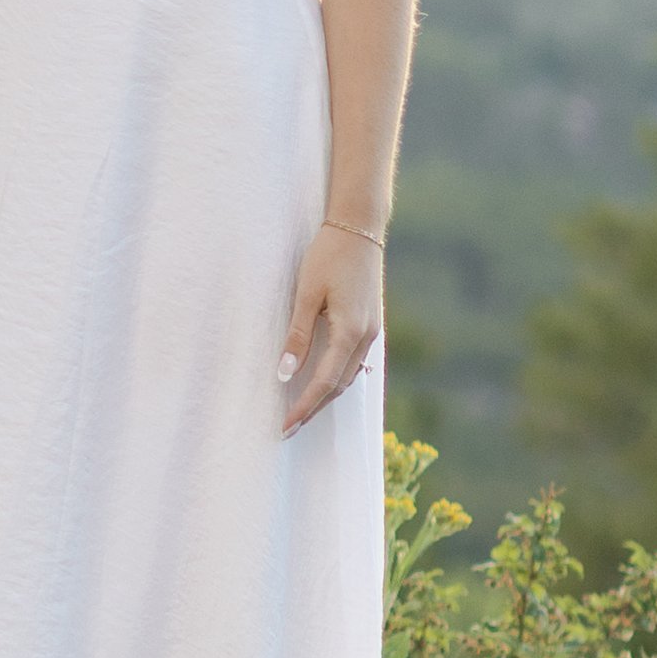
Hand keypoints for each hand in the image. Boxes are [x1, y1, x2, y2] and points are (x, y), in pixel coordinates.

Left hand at [277, 224, 382, 432]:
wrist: (359, 229)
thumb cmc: (328, 256)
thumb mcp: (306, 294)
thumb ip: (298, 335)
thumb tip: (284, 374)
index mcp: (350, 332)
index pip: (324, 382)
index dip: (304, 407)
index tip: (284, 426)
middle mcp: (366, 338)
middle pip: (338, 386)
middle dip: (313, 409)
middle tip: (287, 428)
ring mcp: (372, 332)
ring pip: (348, 376)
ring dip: (325, 396)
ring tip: (300, 411)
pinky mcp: (370, 324)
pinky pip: (353, 362)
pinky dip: (336, 378)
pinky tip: (321, 383)